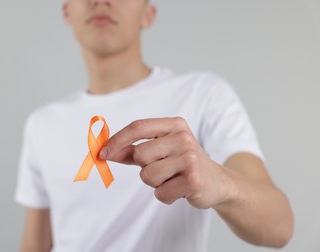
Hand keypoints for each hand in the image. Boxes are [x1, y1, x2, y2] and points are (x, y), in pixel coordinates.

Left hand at [99, 117, 233, 207]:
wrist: (218, 182)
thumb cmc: (183, 163)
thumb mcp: (160, 150)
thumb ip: (133, 150)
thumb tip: (105, 151)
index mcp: (174, 125)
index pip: (138, 127)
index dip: (116, 140)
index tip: (102, 153)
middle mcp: (183, 138)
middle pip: (140, 154)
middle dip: (144, 167)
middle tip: (164, 168)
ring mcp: (190, 158)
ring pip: (147, 176)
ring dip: (155, 183)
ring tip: (173, 178)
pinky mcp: (194, 180)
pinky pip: (160, 193)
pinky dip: (165, 195)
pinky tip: (180, 189)